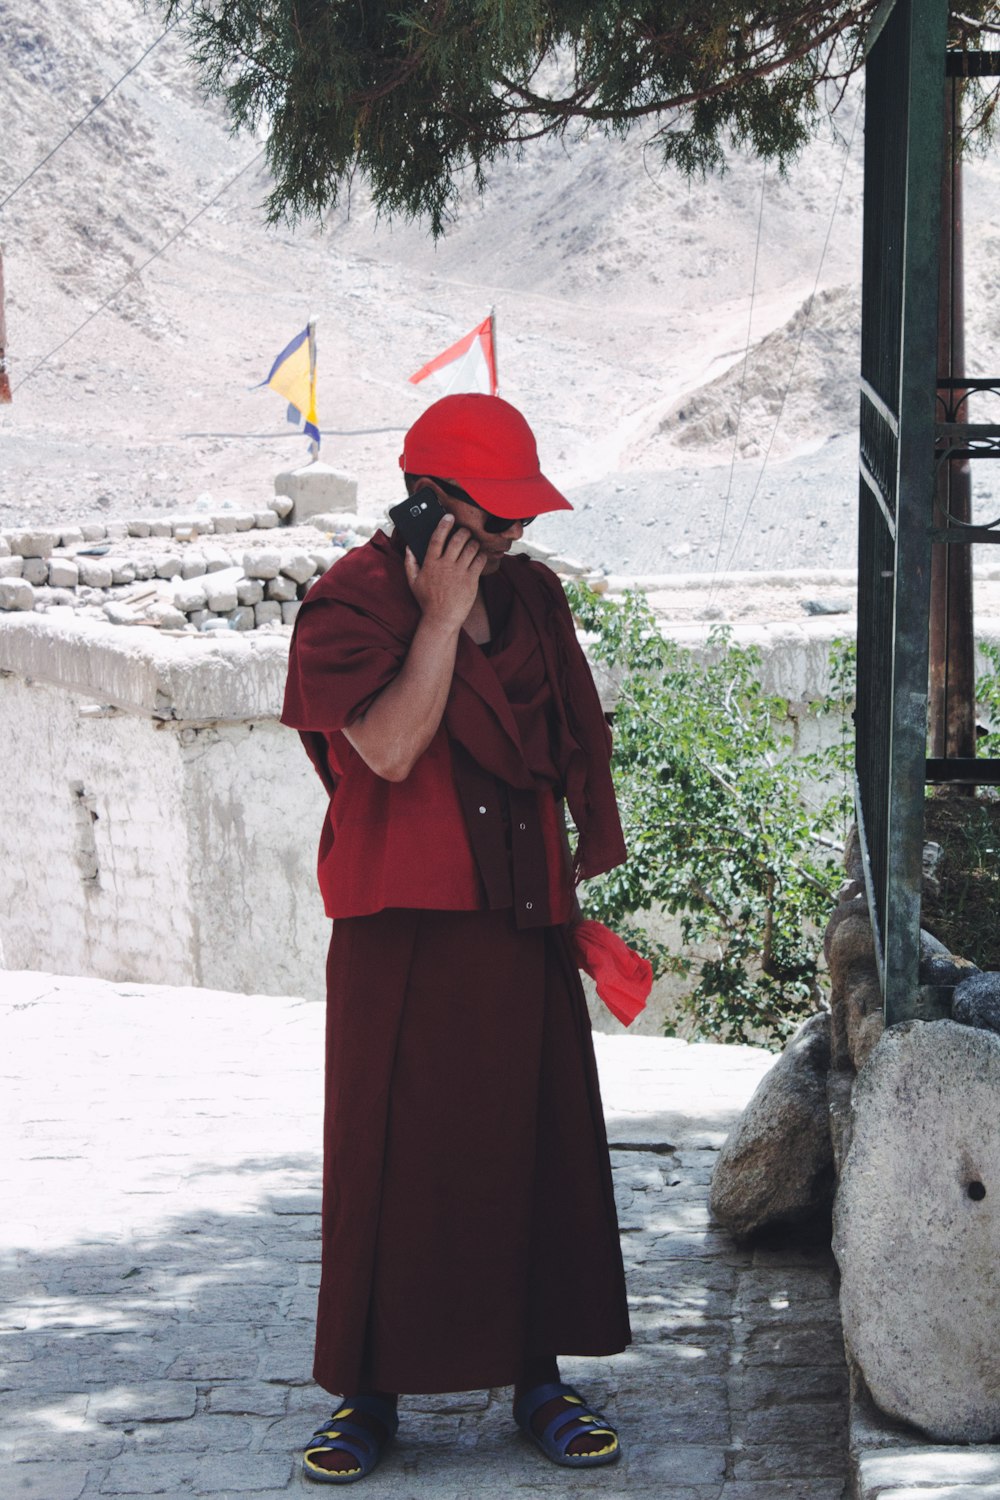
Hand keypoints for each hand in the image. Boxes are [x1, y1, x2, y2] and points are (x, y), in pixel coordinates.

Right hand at [405, 513, 486, 629]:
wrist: (441, 619)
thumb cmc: (427, 601)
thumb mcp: (413, 582)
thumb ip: (409, 563)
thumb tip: (408, 548)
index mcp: (430, 563)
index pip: (437, 538)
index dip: (443, 524)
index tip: (449, 516)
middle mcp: (445, 565)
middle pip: (458, 539)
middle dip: (464, 531)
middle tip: (465, 532)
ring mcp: (459, 572)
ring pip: (471, 547)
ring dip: (474, 542)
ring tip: (473, 544)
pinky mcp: (471, 580)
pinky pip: (480, 560)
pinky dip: (481, 555)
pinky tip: (479, 556)